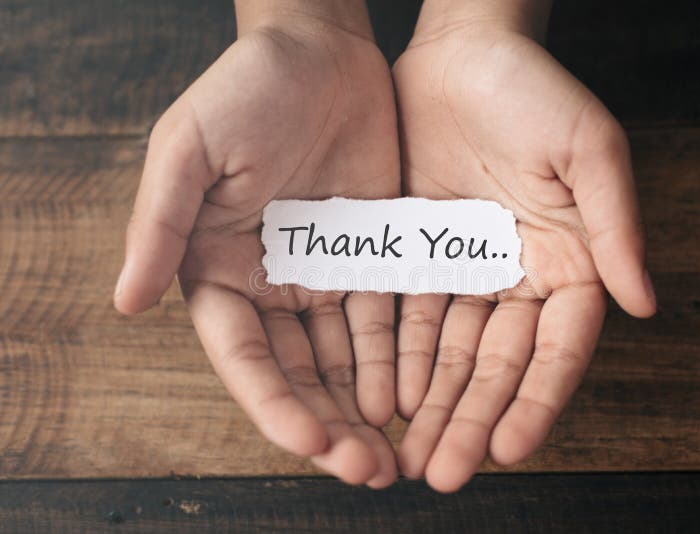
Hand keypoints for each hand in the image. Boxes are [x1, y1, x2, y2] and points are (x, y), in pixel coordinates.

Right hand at [114, 2, 398, 486]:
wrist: (320, 52)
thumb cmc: (244, 90)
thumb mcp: (188, 148)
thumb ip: (159, 225)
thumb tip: (125, 303)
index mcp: (220, 272)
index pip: (247, 359)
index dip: (277, 406)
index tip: (312, 443)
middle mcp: (272, 286)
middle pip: (302, 376)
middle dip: (332, 427)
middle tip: (369, 471)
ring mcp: (326, 276)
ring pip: (348, 362)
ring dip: (369, 411)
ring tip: (397, 456)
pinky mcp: (375, 259)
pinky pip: (389, 321)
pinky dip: (400, 363)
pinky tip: (418, 399)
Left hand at [393, 1, 656, 491]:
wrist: (463, 53)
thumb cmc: (535, 91)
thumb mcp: (590, 149)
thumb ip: (616, 228)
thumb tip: (647, 304)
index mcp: (570, 262)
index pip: (556, 352)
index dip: (534, 403)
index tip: (508, 452)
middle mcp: (518, 277)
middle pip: (495, 366)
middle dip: (471, 422)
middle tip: (444, 474)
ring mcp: (466, 270)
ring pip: (448, 354)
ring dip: (432, 406)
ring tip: (413, 458)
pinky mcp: (419, 255)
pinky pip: (408, 317)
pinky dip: (398, 361)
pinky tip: (387, 401)